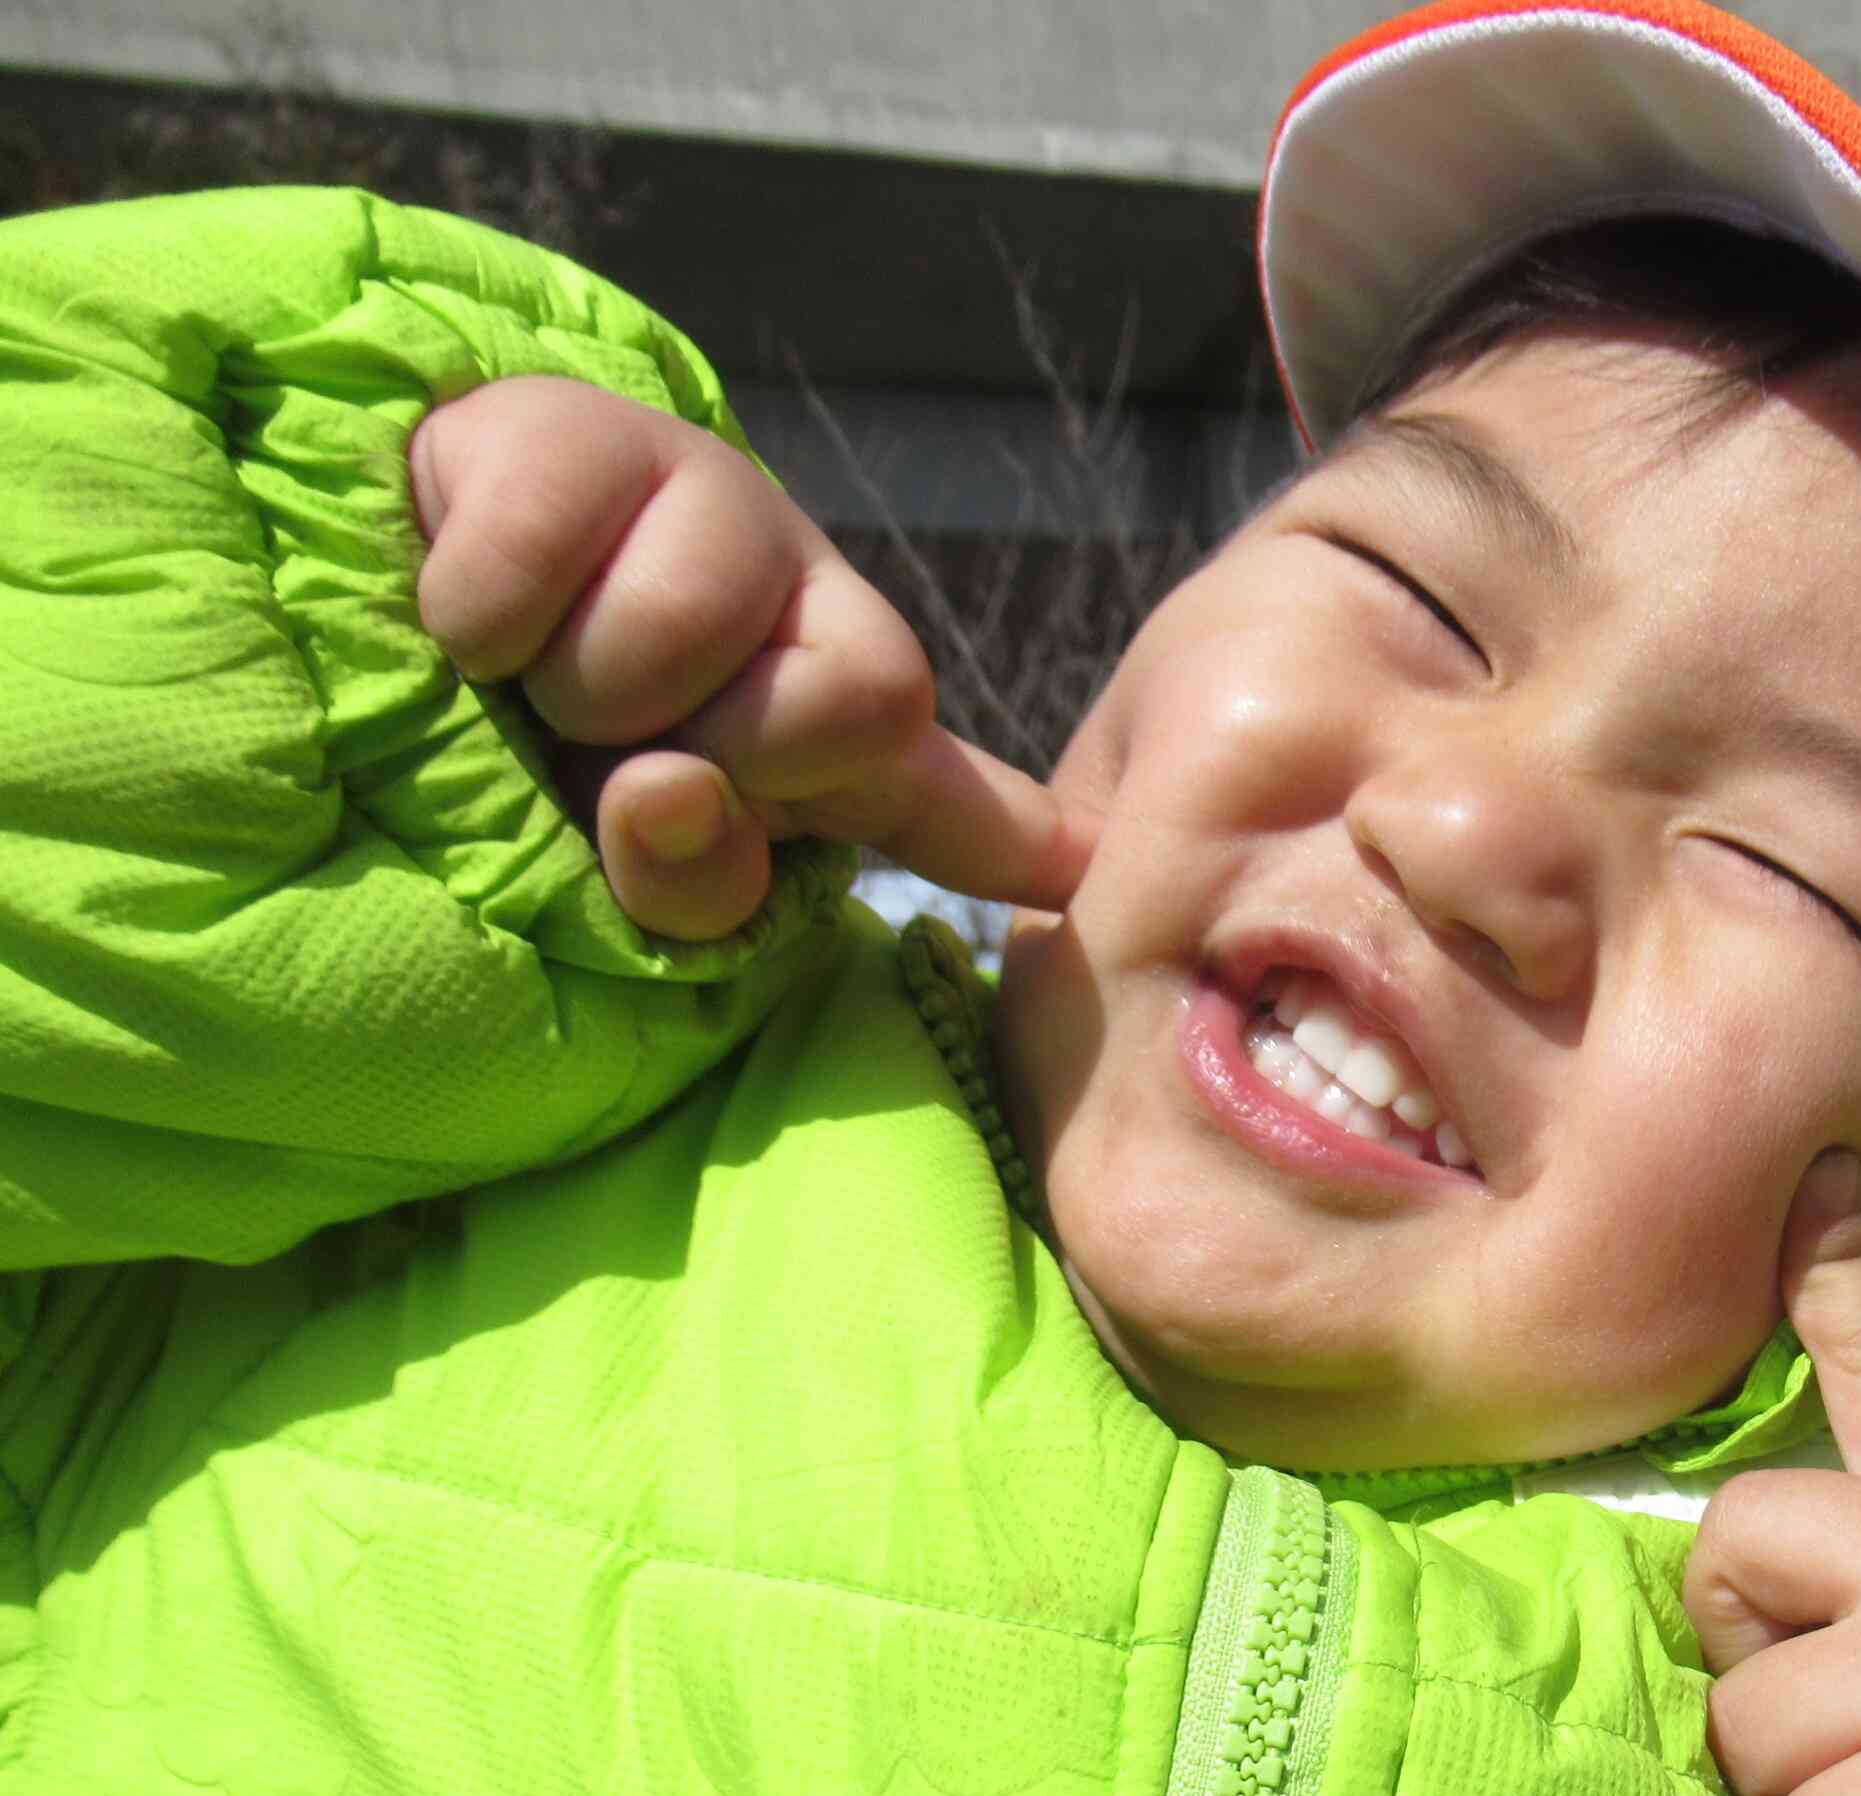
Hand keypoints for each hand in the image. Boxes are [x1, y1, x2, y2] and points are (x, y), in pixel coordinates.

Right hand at [409, 377, 1095, 941]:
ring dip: (579, 688)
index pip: (959, 794)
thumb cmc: (509, 749)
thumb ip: (689, 882)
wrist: (357, 581)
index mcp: (840, 721)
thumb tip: (674, 795)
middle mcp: (805, 597)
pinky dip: (475, 619)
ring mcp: (706, 498)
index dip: (1020, 836)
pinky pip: (529, 576)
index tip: (1084, 868)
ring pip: (678, 638)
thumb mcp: (612, 859)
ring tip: (534, 677)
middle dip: (721, 752)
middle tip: (620, 743)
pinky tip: (465, 609)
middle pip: (859, 702)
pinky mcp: (574, 431)